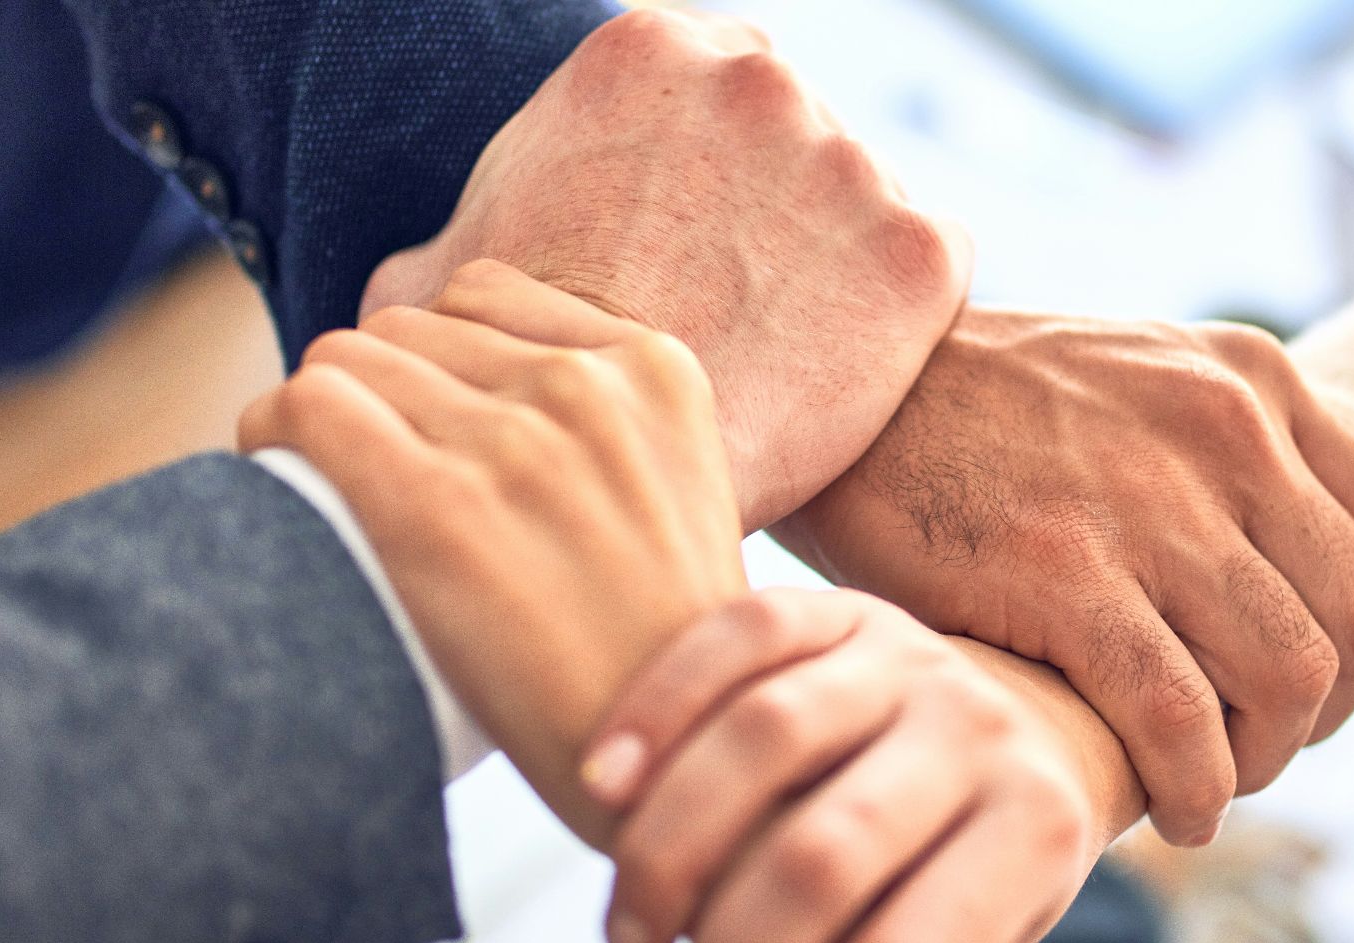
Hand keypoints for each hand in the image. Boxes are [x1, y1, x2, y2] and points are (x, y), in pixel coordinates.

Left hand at [238, 259, 745, 840]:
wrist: (672, 768)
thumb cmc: (662, 657)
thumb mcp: (679, 496)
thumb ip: (604, 426)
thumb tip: (470, 395)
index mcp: (658, 372)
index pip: (487, 295)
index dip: (442, 363)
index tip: (432, 431)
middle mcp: (589, 387)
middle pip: (409, 328)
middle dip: (381, 396)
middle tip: (376, 481)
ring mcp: (515, 442)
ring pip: (346, 359)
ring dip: (324, 420)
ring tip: (333, 495)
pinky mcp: (435, 506)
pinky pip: (304, 408)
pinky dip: (272, 438)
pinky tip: (285, 490)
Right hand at [361, 8, 972, 531]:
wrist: (612, 477)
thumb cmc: (514, 382)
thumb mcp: (436, 287)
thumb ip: (456, 242)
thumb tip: (425, 278)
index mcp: (642, 53)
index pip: (700, 85)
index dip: (696, 166)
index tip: (687, 234)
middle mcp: (758, 78)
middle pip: (787, 128)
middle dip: (769, 199)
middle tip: (734, 296)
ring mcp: (851, 159)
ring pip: (859, 198)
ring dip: (834, 255)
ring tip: (780, 344)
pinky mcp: (921, 249)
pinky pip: (929, 268)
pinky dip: (898, 314)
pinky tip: (839, 367)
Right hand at [585, 588, 1097, 942]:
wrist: (1027, 731)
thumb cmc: (969, 872)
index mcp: (1037, 832)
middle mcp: (983, 732)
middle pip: (823, 858)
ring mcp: (912, 656)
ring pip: (765, 738)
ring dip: (669, 854)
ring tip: (633, 940)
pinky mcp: (844, 607)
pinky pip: (738, 636)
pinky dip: (655, 708)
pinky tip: (600, 788)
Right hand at [772, 308, 1353, 844]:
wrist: (844, 384)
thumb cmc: (984, 407)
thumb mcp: (1141, 381)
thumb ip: (1229, 454)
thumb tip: (1300, 575)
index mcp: (1255, 380)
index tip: (1342, 686)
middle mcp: (1226, 430)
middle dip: (1330, 712)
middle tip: (1262, 741)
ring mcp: (1149, 502)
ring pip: (1290, 678)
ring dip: (1265, 759)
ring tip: (1214, 779)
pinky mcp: (1062, 572)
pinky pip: (1180, 719)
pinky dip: (1197, 787)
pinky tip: (1171, 809)